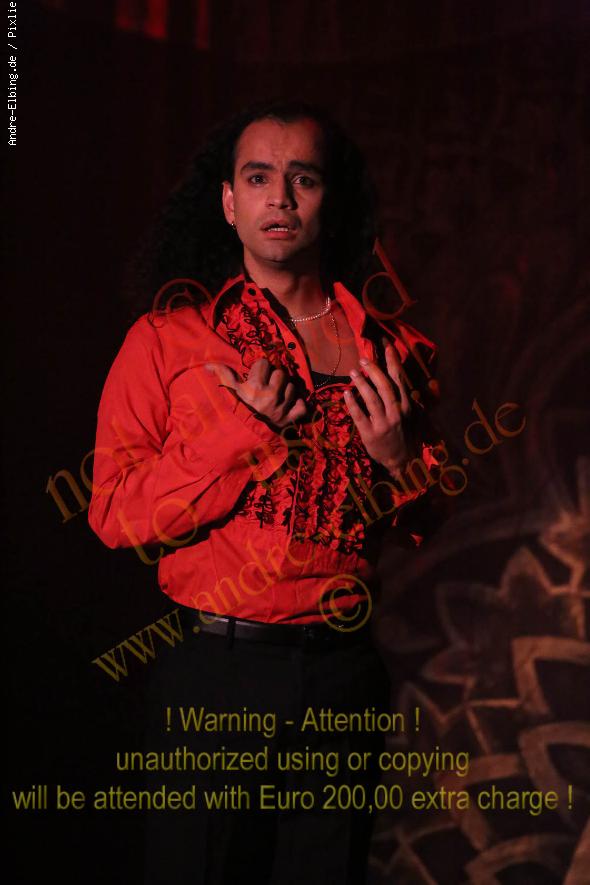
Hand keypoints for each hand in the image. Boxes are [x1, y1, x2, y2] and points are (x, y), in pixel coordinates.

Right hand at [204, 357, 306, 428]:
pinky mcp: (290, 419)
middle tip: (267, 385)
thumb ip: (222, 376)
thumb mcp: (229, 393)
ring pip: (292, 387)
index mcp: (255, 387)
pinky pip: (301, 406)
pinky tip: (289, 404)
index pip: (264, 363)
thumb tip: (208, 364)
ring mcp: (282, 408)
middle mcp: (270, 396)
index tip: (255, 376)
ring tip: (276, 395)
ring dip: (285, 390)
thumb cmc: (234, 412)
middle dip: (274, 377)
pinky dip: (297, 404)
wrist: (243, 439)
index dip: (259, 368)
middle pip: (280, 373)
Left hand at [343, 337, 413, 473]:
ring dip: (361, 384)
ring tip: (353, 372)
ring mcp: (383, 424)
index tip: (385, 344)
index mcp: (406, 405)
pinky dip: (352, 404)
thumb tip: (397, 374)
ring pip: (372, 399)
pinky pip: (359, 416)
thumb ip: (404, 396)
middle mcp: (396, 412)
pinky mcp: (370, 434)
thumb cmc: (404, 434)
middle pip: (385, 386)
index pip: (399, 379)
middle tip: (362, 360)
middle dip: (374, 370)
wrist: (402, 460)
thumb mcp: (410, 414)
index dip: (392, 360)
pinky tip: (346, 393)